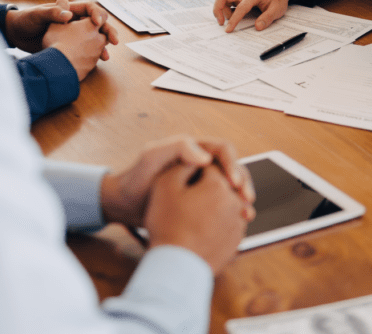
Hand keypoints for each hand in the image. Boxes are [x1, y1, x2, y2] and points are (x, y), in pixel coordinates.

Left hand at [4, 0, 118, 56]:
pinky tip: (98, 62)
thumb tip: (67, 14)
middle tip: (114, 40)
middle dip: (108, 31)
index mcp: (69, 10)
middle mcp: (74, 21)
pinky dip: (95, 55)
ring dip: (104, 46)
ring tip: (106, 56)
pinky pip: (89, 50)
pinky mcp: (71, 47)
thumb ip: (52, 13)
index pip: (90, 9)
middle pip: (98, 24)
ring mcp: (74, 35)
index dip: (97, 14)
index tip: (97, 23)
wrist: (17, 35)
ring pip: (96, 38)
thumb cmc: (26, 21)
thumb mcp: (38, 15)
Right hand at [42, 18, 108, 79]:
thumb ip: (60, 12)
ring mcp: (96, 54)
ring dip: (92, 46)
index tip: (90, 19)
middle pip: (103, 33)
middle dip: (96, 32)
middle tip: (83, 34)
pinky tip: (75, 58)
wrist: (58, 68)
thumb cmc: (56, 44)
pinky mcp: (92, 66)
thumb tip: (63, 0)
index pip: (103, 16)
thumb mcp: (55, 24)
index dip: (97, 16)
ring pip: (99, 47)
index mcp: (91, 25)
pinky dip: (87, 57)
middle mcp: (98, 39)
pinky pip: (92, 59)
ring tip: (77, 47)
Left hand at [100, 136, 254, 227]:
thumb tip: (207, 157)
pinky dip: (232, 211)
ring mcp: (202, 184)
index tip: (233, 183)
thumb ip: (177, 148)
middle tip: (246, 201)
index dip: (232, 164)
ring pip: (230, 187)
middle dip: (243, 183)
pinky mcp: (201, 201)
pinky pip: (222, 202)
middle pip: (233, 168)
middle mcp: (202, 164)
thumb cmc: (136, 177)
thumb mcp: (152, 156)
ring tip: (245, 214)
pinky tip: (235, 222)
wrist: (125, 204)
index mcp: (194, 150)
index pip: (223, 150)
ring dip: (241, 198)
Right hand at [144, 162, 251, 273]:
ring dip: (216, 202)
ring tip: (195, 212)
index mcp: (219, 184)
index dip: (196, 169)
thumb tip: (198, 157)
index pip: (211, 165)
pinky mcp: (238, 240)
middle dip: (209, 184)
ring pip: (229, 202)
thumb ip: (182, 164)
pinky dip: (219, 220)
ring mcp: (239, 223)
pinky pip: (230, 222)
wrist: (176, 265)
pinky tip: (202, 226)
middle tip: (190, 195)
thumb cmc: (168, 223)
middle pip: (224, 183)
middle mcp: (236, 201)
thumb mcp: (165, 185)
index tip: (185, 178)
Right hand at [213, 0, 294, 31]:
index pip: (240, 7)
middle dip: (218, 9)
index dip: (234, 19)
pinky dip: (225, 9)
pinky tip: (232, 16)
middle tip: (221, 22)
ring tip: (230, 19)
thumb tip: (258, 27)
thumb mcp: (277, 9)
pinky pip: (226, 1)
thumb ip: (267, 18)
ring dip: (222, 9)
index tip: (228, 29)